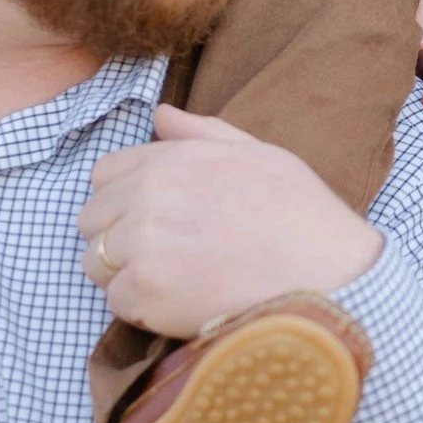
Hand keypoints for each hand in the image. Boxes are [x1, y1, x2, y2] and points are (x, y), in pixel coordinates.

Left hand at [77, 106, 382, 335]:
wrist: (330, 275)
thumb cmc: (301, 214)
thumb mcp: (258, 154)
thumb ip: (201, 132)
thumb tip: (159, 114)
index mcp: (171, 160)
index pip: (104, 175)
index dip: (126, 198)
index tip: (158, 218)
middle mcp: (147, 197)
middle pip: (91, 221)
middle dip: (120, 237)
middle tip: (170, 254)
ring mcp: (143, 246)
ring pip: (96, 265)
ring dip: (127, 275)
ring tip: (177, 280)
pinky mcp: (147, 293)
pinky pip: (117, 303)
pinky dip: (143, 309)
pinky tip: (184, 302)